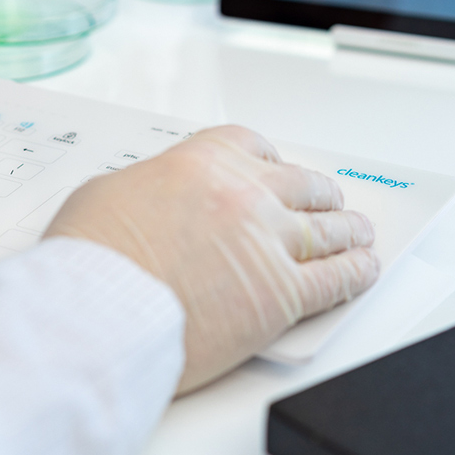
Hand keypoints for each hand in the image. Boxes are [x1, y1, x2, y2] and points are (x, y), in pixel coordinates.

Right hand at [45, 125, 379, 393]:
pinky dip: (355, 273)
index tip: (277, 166)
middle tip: (326, 200)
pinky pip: (335, 280)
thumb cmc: (92, 256)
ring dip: (348, 230)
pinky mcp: (281, 295)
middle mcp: (244, 195)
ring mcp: (269, 243)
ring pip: (328, 229)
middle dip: (318, 194)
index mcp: (202, 163)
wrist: (99, 307)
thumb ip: (145, 187)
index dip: (272, 159)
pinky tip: (362, 270)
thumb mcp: (107, 193)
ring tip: (359, 233)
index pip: (252, 146)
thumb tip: (151, 198)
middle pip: (301, 185)